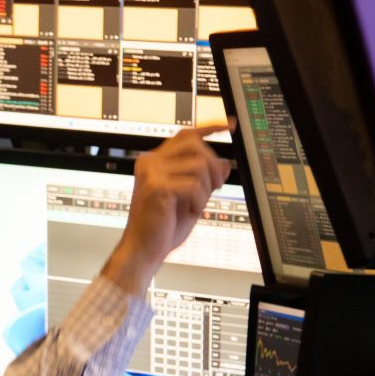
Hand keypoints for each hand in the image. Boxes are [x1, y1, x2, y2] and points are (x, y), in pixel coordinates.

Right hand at [101, 122, 231, 294]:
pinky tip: (190, 211)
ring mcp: (151, 172)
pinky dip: (198, 201)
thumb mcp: (192, 199)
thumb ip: (205, 180)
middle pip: (195, 144)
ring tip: (195, 205)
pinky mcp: (157, 187)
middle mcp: (150, 162)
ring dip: (205, 188)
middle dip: (212, 165)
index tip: (231, 125)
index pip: (186, 136)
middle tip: (214, 188)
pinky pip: (193, 185)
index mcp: (155, 162)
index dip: (211, 127)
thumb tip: (224, 164)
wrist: (143, 250)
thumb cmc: (162, 228)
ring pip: (198, 165)